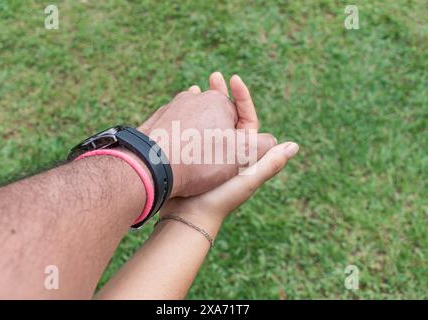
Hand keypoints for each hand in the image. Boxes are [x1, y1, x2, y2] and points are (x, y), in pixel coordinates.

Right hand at [158, 75, 298, 223]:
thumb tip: (294, 146)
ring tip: (195, 88)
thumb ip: (270, 162)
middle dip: (221, 96)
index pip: (247, 119)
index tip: (233, 79)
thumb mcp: (248, 178)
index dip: (242, 98)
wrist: (189, 217)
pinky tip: (179, 107)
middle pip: (227, 117)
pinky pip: (192, 131)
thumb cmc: (219, 198)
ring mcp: (207, 154)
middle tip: (212, 77)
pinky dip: (188, 117)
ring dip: (204, 104)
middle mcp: (228, 152)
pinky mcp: (190, 156)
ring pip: (207, 123)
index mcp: (244, 153)